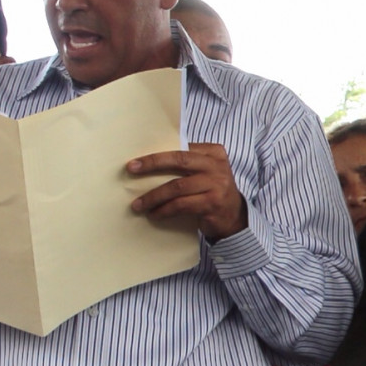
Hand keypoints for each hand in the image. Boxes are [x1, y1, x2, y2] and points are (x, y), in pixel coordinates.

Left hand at [127, 143, 246, 240]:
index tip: (135, 161)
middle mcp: (217, 166)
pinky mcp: (212, 204)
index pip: (181, 148)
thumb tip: (149, 162)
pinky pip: (181, 205)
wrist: (234, 217)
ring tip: (138, 204)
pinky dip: (164, 210)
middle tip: (131, 169)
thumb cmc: (212, 191)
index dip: (157, 154)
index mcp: (214, 152)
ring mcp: (216, 185)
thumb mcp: (205, 172)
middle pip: (179, 160)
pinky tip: (154, 214)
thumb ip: (187, 163)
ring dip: (154, 196)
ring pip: (177, 186)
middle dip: (152, 164)